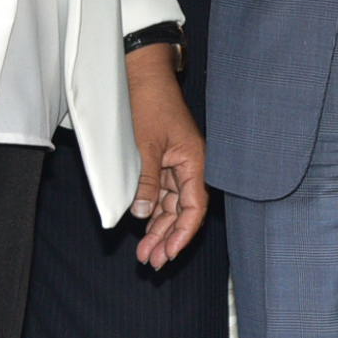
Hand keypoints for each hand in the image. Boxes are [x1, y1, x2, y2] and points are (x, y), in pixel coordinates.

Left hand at [123, 42, 210, 268]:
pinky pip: (161, 193)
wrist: (141, 75)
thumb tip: (142, 214)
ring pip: (170, 206)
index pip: (195, 208)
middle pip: (183, 212)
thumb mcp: (146, 146)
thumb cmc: (149, 104)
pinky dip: (152, 211)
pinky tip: (144, 228)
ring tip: (145, 254)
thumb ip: (146, 181)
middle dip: (167, 238)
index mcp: (196, 162)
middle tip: (151, 262)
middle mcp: (190, 166)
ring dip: (158, 229)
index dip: (183, 234)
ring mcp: (176, 165)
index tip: (169, 253)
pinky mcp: (163, 161)